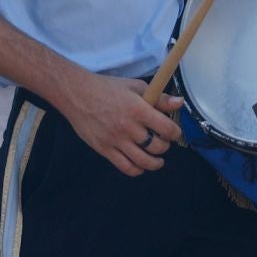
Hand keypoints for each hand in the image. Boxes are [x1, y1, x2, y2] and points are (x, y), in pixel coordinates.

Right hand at [53, 71, 183, 176]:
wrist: (76, 94)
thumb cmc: (106, 88)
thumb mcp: (134, 86)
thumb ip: (159, 98)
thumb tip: (179, 103)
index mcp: (137, 109)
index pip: (166, 128)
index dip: (174, 132)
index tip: (173, 132)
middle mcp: (128, 127)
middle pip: (157, 146)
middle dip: (165, 146)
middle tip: (163, 142)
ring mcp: (115, 140)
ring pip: (143, 161)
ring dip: (155, 163)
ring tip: (158, 160)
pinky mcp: (104, 149)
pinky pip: (125, 167)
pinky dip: (137, 170)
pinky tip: (140, 165)